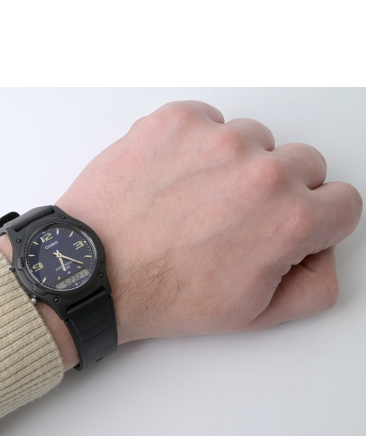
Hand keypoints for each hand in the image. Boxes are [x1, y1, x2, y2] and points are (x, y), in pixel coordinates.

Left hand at [55, 101, 361, 344]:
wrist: (95, 271)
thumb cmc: (162, 294)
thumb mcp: (252, 314)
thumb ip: (313, 286)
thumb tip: (322, 254)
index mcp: (288, 219)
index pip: (343, 201)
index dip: (318, 221)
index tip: (291, 226)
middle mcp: (260, 170)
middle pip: (304, 163)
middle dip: (280, 192)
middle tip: (236, 218)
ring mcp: (216, 138)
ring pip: (256, 140)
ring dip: (237, 165)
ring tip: (198, 200)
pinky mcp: (177, 121)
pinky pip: (210, 121)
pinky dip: (199, 146)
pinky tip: (176, 179)